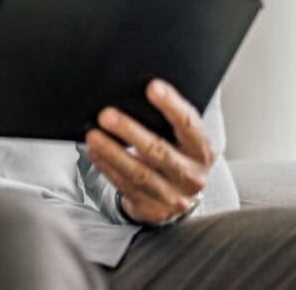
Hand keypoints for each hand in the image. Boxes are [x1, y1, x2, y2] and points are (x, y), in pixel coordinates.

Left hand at [85, 79, 214, 224]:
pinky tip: (94, 152)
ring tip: (93, 135)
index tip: (152, 87)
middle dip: (130, 131)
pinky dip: (107, 167)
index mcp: (202, 150)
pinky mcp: (151, 208)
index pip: (189, 125)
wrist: (178, 198)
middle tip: (106, 114)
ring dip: (112, 152)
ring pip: (139, 173)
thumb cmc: (175, 156)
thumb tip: (139, 90)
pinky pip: (125, 185)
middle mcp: (192, 175)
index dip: (171, 105)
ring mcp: (172, 195)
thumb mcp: (180, 140)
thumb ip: (168, 120)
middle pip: (159, 151)